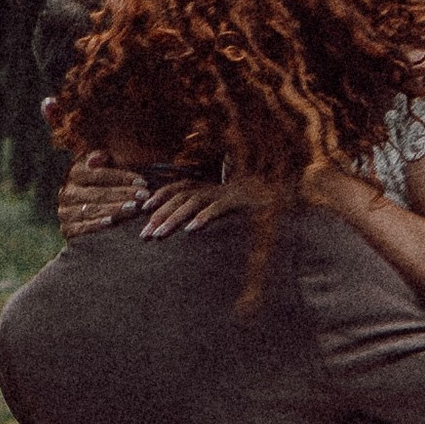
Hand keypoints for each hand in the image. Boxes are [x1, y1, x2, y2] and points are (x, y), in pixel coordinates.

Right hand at [58, 154, 149, 241]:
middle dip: (122, 193)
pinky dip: (96, 224)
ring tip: (133, 207)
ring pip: (91, 209)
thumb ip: (103, 161)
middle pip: (97, 192)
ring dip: (114, 208)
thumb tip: (100, 156)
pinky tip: (111, 222)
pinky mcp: (67, 230)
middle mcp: (67, 192)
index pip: (98, 173)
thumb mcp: (103, 171)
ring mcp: (65, 212)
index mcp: (75, 173)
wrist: (82, 218)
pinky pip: (81, 227)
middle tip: (143, 196)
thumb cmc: (101, 189)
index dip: (121, 177)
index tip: (142, 182)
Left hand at [138, 175, 253, 238]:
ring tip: (160, 234)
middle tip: (144, 235)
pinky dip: (204, 217)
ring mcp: (226, 193)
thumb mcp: (226, 207)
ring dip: (174, 217)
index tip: (142, 210)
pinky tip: (191, 230)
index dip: (159, 196)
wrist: (282, 196)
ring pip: (193, 201)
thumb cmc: (252, 205)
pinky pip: (218, 208)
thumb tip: (187, 227)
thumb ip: (208, 213)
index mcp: (209, 188)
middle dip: (160, 215)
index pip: (178, 188)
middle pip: (180, 197)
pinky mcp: (240, 201)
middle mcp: (213, 188)